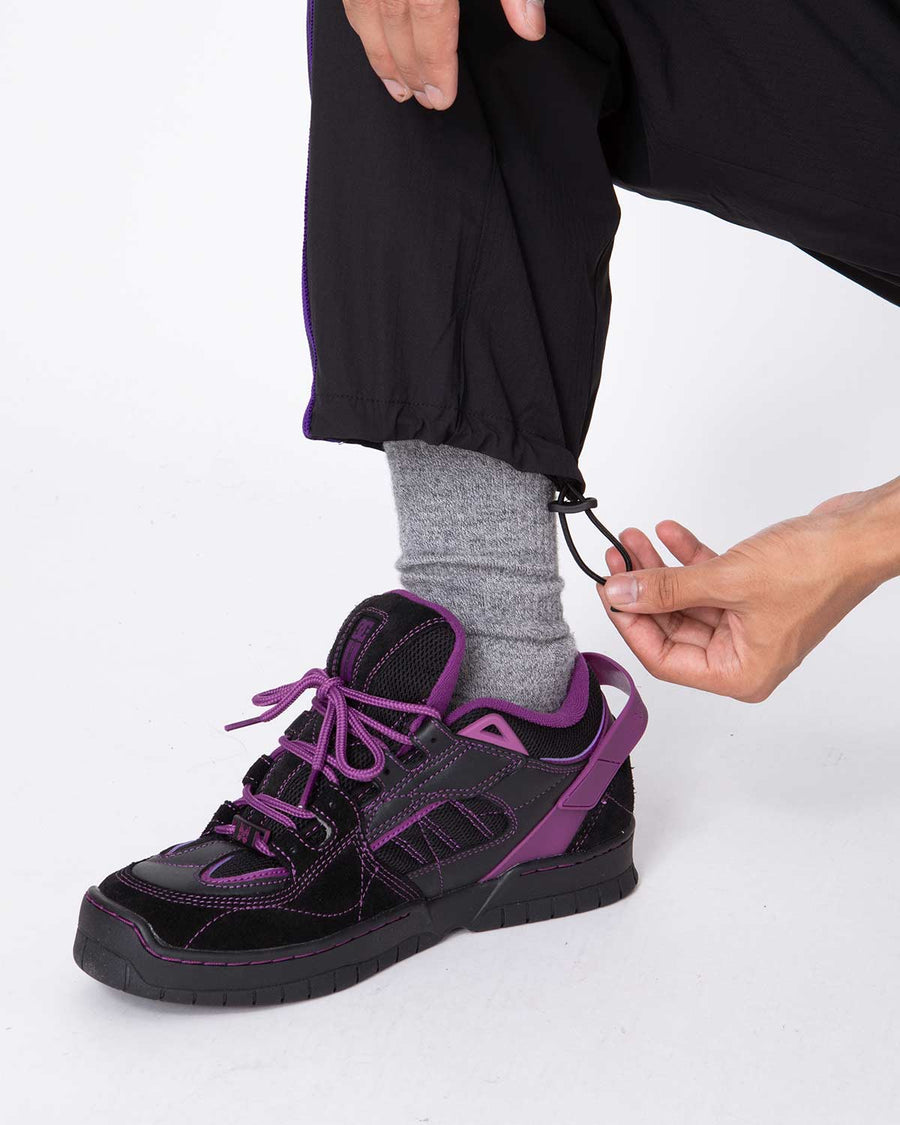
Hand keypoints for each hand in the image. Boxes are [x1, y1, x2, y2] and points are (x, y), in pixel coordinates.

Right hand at [341, 0, 544, 109]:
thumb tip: (531, 28)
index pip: (431, 18)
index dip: (435, 63)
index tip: (441, 96)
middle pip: (393, 23)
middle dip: (407, 69)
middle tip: (420, 99)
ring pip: (362, 11)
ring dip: (377, 53)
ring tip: (394, 86)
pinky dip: (360, 21)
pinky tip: (370, 38)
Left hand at [597, 481, 899, 701]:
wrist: (859, 535)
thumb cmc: (817, 569)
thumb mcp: (727, 581)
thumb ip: (668, 589)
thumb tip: (621, 593)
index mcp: (739, 672)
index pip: (663, 659)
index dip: (631, 624)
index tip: (609, 593)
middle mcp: (742, 654)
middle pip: (671, 627)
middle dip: (642, 590)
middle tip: (616, 560)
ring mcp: (748, 624)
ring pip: (686, 600)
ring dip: (660, 570)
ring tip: (635, 541)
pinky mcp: (752, 594)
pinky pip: (707, 581)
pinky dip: (687, 559)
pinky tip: (668, 535)